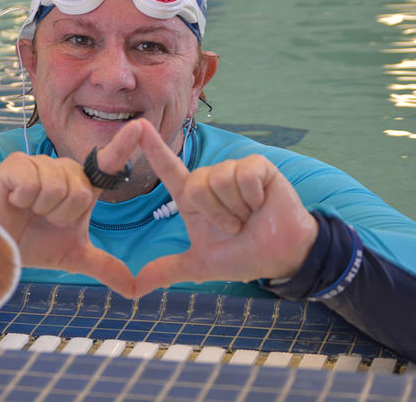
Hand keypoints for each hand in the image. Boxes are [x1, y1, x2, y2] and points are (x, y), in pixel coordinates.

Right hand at [0, 121, 142, 297]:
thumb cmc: (33, 246)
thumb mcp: (73, 257)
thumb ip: (105, 266)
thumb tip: (136, 290)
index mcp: (80, 185)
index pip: (106, 165)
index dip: (122, 145)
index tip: (140, 126)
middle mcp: (62, 169)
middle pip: (82, 190)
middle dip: (63, 216)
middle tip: (43, 218)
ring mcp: (38, 164)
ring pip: (58, 187)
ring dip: (43, 210)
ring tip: (27, 210)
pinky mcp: (15, 163)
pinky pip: (33, 183)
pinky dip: (24, 200)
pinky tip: (14, 201)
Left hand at [132, 118, 317, 297]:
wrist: (281, 256)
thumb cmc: (242, 254)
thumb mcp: (201, 265)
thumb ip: (168, 270)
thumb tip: (134, 289)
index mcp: (193, 197)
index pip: (168, 168)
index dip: (153, 148)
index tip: (137, 125)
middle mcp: (210, 179)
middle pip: (196, 185)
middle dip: (217, 214)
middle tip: (235, 226)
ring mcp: (233, 170)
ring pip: (220, 180)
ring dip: (236, 208)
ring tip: (250, 214)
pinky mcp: (258, 166)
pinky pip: (244, 174)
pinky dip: (253, 196)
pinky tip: (262, 203)